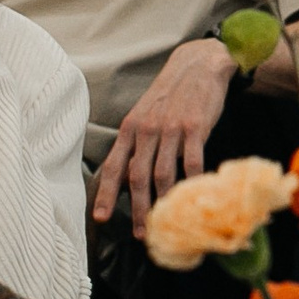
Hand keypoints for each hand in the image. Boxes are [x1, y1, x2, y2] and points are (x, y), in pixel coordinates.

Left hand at [93, 38, 235, 230]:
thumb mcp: (145, 114)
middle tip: (140, 233)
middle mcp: (146, 129)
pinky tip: (193, 196)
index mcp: (130, 128)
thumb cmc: (170, 95)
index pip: (113, 166)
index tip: (100, 217)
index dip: (105, 193)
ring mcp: (171, 128)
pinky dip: (192, 181)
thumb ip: (136, 143)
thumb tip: (128, 179)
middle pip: (137, 176)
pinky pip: (192, 160)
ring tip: (164, 222)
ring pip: (162, 173)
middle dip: (136, 208)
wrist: (198, 64)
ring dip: (161, 202)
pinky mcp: (195, 126)